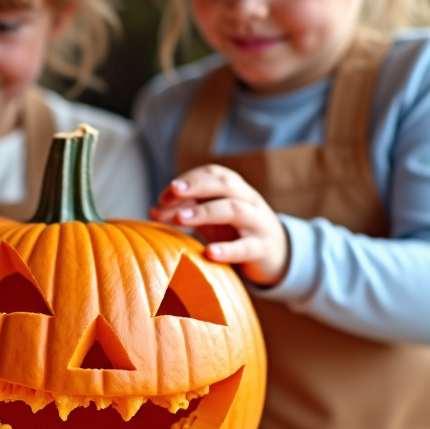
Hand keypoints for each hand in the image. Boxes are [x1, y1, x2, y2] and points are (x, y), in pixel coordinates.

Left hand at [149, 164, 288, 285]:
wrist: (277, 255)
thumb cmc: (235, 231)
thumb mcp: (211, 218)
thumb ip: (184, 211)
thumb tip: (152, 211)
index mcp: (235, 188)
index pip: (213, 173)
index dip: (189, 179)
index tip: (165, 195)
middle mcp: (248, 200)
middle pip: (225, 184)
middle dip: (197, 185)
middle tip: (173, 192)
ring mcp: (258, 223)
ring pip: (234, 210)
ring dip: (205, 212)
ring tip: (181, 218)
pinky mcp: (263, 248)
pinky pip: (246, 247)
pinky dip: (228, 249)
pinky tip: (209, 253)